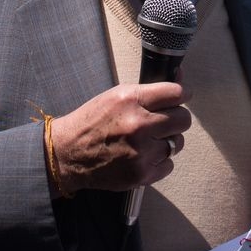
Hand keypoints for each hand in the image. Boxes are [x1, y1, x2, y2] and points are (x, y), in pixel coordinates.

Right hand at [49, 82, 191, 194]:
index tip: (180, 97)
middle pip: (183, 119)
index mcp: (131, 100)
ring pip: (178, 143)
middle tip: (163, 121)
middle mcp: (138, 125)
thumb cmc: (93, 121)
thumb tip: (180, 76)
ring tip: (148, 140)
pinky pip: (169, 164)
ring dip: (167, 140)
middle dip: (176, 118)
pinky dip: (159, 160)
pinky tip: (143, 155)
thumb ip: (150, 89)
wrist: (68, 153)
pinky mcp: (141, 174)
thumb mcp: (117, 95)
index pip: (176, 93)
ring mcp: (141, 152)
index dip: (182, 94)